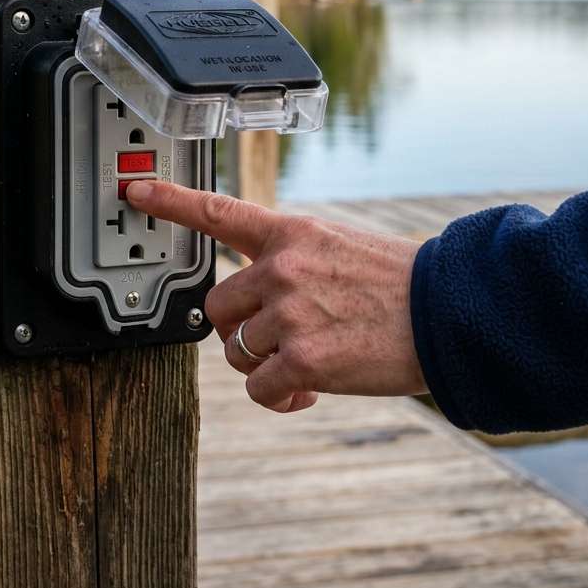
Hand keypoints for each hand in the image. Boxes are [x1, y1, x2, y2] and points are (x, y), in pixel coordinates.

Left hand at [125, 180, 424, 413]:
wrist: (452, 313)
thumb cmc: (402, 283)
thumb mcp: (342, 246)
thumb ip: (293, 261)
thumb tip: (258, 301)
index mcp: (294, 233)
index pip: (219, 212)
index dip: (170, 200)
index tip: (134, 190)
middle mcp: (284, 268)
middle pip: (216, 307)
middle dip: (237, 330)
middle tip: (273, 341)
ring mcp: (291, 314)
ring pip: (236, 352)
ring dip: (263, 365)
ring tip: (306, 365)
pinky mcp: (304, 361)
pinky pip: (259, 389)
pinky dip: (279, 398)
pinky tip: (309, 392)